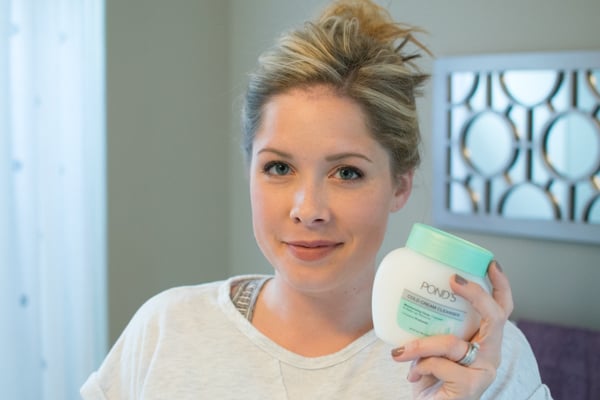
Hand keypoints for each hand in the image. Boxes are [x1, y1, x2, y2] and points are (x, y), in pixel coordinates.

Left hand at [391, 261, 512, 398]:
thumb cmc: (430, 379)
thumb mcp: (433, 348)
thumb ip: (432, 329)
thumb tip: (413, 296)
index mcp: (485, 343)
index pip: (503, 311)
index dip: (501, 286)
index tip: (489, 262)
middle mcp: (491, 356)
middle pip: (496, 317)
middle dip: (477, 294)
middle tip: (453, 279)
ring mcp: (484, 372)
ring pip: (452, 343)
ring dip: (421, 346)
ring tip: (401, 353)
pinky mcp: (470, 386)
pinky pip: (440, 364)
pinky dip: (421, 366)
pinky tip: (414, 376)